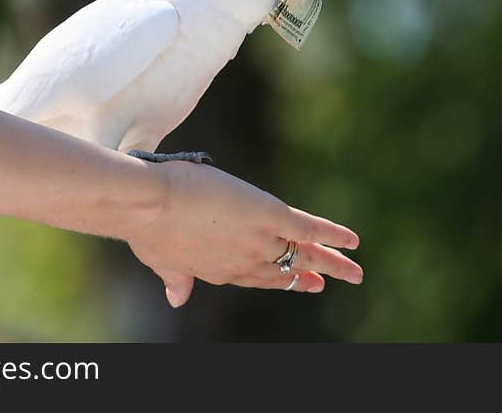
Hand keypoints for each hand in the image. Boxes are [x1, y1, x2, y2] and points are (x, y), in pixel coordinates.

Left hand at [126, 161, 362, 307]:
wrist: (149, 204)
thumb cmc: (145, 227)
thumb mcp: (160, 260)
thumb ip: (175, 277)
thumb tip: (176, 298)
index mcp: (221, 270)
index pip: (260, 277)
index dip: (284, 280)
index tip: (302, 282)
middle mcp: (245, 261)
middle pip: (288, 271)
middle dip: (315, 276)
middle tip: (337, 280)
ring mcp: (259, 239)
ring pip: (304, 253)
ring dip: (332, 261)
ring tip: (355, 269)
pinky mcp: (269, 215)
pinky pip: (309, 227)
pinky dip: (331, 233)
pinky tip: (352, 239)